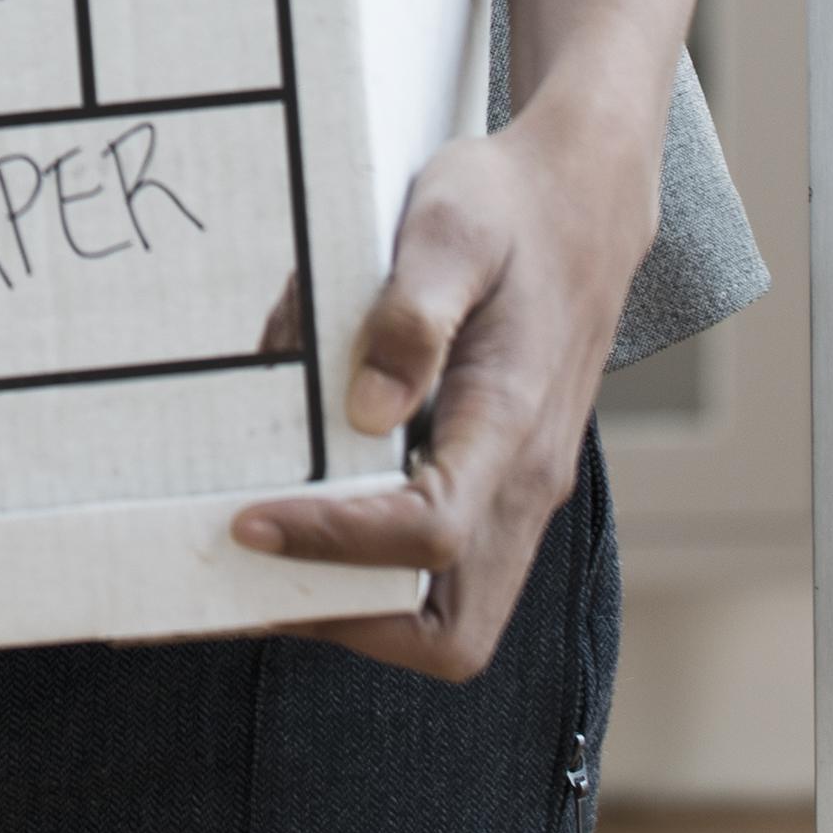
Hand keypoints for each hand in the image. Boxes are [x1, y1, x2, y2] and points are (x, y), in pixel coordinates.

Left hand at [227, 88, 656, 678]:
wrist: (583, 201)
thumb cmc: (509, 208)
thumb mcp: (452, 225)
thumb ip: (411, 313)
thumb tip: (365, 409)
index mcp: (513, 420)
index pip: (428, 533)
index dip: (334, 543)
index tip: (248, 520)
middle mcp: (527, 479)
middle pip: (454, 631)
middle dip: (351, 622)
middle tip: (258, 575)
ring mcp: (522, 491)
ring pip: (455, 617)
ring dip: (364, 611)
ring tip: (272, 562)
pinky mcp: (506, 485)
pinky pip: (452, 574)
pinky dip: (383, 577)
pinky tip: (317, 517)